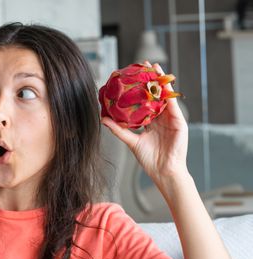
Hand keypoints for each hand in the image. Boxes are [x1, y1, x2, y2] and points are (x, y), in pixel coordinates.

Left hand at [101, 62, 188, 186]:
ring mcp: (171, 119)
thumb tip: (102, 119)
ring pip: (165, 96)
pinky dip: (169, 94)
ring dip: (161, 81)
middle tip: (143, 64)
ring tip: (155, 67)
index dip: (139, 88)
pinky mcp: (179, 122)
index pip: (144, 101)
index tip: (132, 75)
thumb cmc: (149, 159)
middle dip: (150, 79)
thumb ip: (118, 129)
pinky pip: (173, 105)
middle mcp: (161, 118)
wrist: (163, 171)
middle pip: (155, 94)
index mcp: (151, 122)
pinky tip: (164, 83)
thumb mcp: (131, 141)